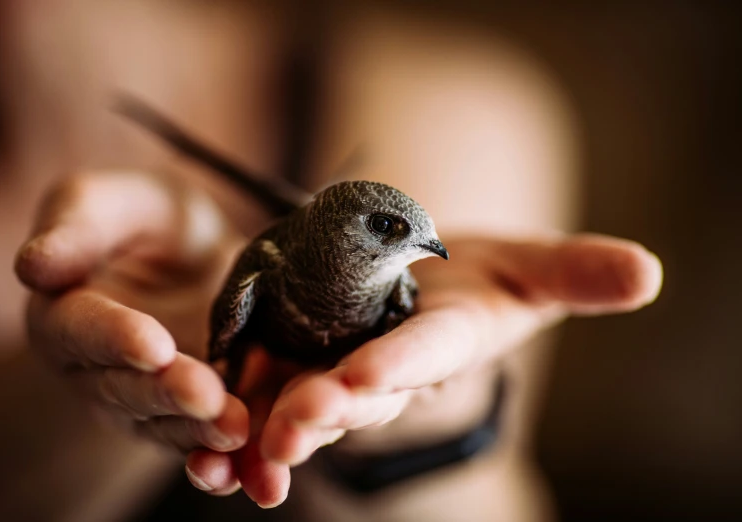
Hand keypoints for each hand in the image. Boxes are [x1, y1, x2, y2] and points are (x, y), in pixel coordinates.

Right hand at [15, 170, 265, 498]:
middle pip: (126, 388)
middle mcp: (98, 371)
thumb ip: (78, 225)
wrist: (202, 259)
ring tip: (234, 427)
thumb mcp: (120, 203)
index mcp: (66, 315)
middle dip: (166, 393)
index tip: (151, 342)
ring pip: (166, 425)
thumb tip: (34, 266)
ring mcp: (146, 401)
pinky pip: (202, 445)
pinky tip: (251, 469)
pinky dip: (225, 461)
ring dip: (198, 432)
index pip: (81, 330)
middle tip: (205, 393)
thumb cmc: (151, 221)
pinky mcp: (192, 416)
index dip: (114, 337)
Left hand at [194, 233, 661, 503]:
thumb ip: (574, 272)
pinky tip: (200, 444)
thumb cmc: (478, 280)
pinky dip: (230, 417)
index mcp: (441, 337)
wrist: (414, 289)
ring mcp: (336, 367)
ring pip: (300, 402)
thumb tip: (649, 271)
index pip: (424, 353)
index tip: (369, 378)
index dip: (401, 366)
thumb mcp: (526, 266)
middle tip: (291, 427)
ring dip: (267, 432)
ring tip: (233, 458)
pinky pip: (259, 390)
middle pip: (354, 389)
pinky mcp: (292, 358)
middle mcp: (387, 363)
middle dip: (325, 410)